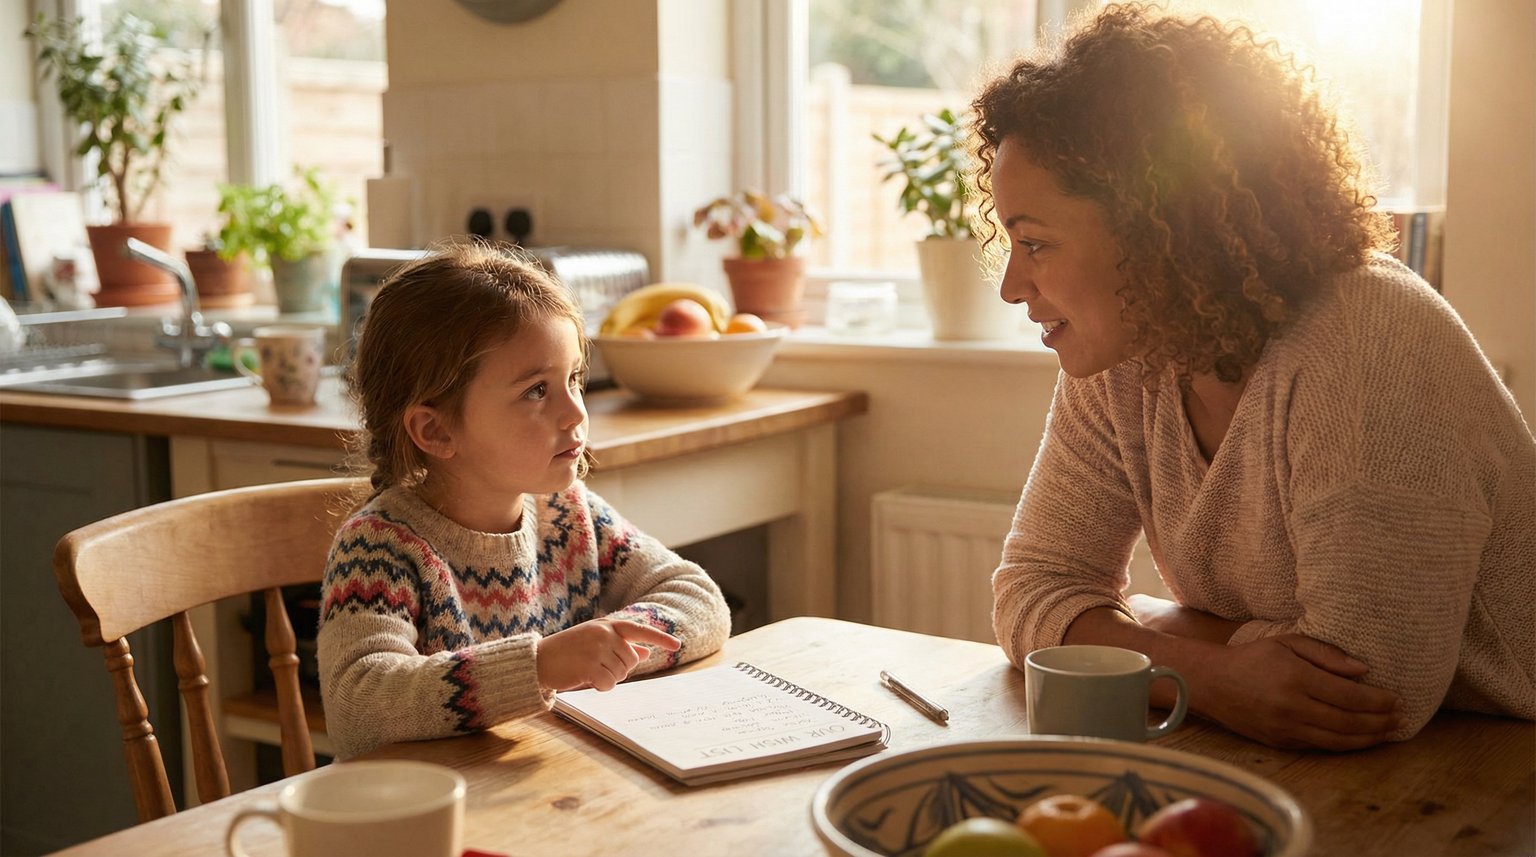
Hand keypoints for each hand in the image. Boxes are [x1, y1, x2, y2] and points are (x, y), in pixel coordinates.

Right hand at [537, 618, 680, 692]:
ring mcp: (598, 649)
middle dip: (619, 668)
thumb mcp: (595, 641)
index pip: (639, 630)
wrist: (538, 659)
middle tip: (596, 665)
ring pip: (622, 674)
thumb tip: (645, 652)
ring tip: (587, 670)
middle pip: (632, 660)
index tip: (677, 645)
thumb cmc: (568, 651)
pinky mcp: (590, 666)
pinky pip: (610, 684)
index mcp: (607, 625)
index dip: (660, 638)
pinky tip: (585, 679)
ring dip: (608, 678)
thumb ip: (620, 645)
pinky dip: (601, 687)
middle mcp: (605, 634)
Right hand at [1199, 633, 1402, 750]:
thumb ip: (1326, 655)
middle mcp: (1292, 707)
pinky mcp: (1280, 742)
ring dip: (1369, 738)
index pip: (1349, 694)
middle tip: (1402, 718)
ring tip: (1389, 732)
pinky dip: (1346, 744)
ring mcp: (1286, 728)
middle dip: (1380, 722)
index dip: (1378, 700)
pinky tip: (1361, 738)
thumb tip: (1363, 670)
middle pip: (1349, 721)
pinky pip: (1321, 746)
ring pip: (1338, 740)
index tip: (1398, 699)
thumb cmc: (1252, 658)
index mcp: (1295, 678)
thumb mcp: (1287, 643)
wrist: (1212, 683)